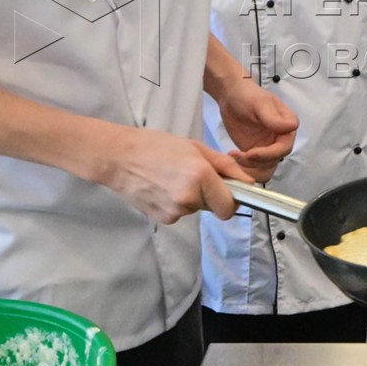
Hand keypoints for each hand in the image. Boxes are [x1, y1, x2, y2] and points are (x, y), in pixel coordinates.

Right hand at [90, 127, 245, 224]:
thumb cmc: (156, 146)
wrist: (118, 158)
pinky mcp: (163, 219)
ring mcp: (175, 211)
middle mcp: (189, 197)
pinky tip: (163, 187)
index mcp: (200, 175)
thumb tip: (248, 182)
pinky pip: (181, 213)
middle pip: (214, 207)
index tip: (229, 191)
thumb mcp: (195, 147)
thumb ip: (224, 165)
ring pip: (197, 209)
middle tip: (195, 176)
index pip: (229, 205)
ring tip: (174, 178)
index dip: (232, 199)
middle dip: (211, 195)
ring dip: (193, 197)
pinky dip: (177, 203)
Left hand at [216, 82, 298, 182]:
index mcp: (287, 124)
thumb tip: (291, 128)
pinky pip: (255, 164)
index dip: (270, 153)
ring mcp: (268, 145)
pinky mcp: (256, 151)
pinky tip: (232, 155)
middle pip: (276, 158)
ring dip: (250, 165)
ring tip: (234, 156)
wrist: (231, 95)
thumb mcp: (260, 103)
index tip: (251, 152)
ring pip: (266, 165)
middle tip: (240, 156)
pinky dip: (244, 165)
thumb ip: (273, 117)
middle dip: (258, 160)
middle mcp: (281, 137)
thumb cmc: (247, 94)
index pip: (285, 146)